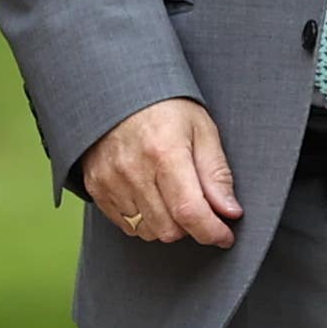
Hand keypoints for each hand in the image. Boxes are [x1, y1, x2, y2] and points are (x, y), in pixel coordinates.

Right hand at [80, 97, 242, 247]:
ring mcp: (110, 180)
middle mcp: (133, 170)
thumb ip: (216, 174)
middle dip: (191, 226)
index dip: (212, 231)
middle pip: (169, 229)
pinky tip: (151, 195)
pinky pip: (125, 225)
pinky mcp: (96, 187)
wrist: (118, 92)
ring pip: (148, 232)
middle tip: (198, 204)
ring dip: (167, 224)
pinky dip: (144, 220)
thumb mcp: (201, 129)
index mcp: (165, 152)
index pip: (190, 211)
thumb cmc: (165, 107)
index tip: (224, 235)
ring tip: (172, 195)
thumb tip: (230, 211)